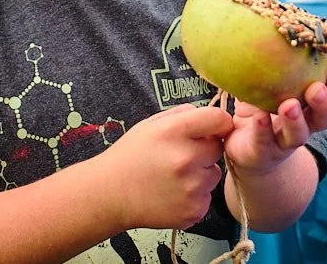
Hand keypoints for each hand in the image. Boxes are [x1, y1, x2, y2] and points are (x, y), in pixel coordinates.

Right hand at [102, 105, 233, 230]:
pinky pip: (207, 197)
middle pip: (218, 148)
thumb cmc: (130, 156)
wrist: (108, 196)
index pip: (218, 118)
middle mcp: (186, 159)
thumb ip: (183, 114)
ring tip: (174, 177)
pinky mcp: (193, 211)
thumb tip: (210, 116)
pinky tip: (173, 194)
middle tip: (182, 156)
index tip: (212, 128)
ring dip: (201, 174)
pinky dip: (195, 196)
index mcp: (174, 132)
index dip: (218, 122)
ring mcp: (191, 187)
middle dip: (205, 150)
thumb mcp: (150, 124)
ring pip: (213, 174)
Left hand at [224, 57, 326, 174]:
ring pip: (299, 134)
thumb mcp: (264, 82)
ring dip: (296, 120)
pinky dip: (263, 130)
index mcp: (308, 102)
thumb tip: (255, 14)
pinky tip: (259, 119)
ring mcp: (284, 140)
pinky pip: (265, 142)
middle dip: (325, 102)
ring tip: (288, 105)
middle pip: (325, 116)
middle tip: (316, 88)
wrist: (246, 151)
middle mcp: (303, 122)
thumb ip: (266, 58)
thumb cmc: (259, 107)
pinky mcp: (263, 152)